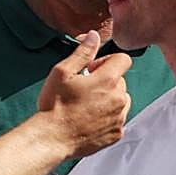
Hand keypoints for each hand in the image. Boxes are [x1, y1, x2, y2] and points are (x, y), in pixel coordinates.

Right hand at [37, 31, 130, 157]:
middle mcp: (118, 99)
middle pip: (121, 81)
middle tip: (84, 89)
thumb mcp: (62, 72)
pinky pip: (118, 119)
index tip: (92, 69)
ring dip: (109, 99)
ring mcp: (119, 118)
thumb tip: (94, 36)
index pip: (123, 59)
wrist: (51, 138)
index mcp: (107, 80)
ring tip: (87, 105)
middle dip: (105, 81)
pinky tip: (89, 119)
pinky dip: (107, 117)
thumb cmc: (55, 107)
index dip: (107, 60)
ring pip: (121, 100)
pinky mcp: (116, 133)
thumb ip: (83, 52)